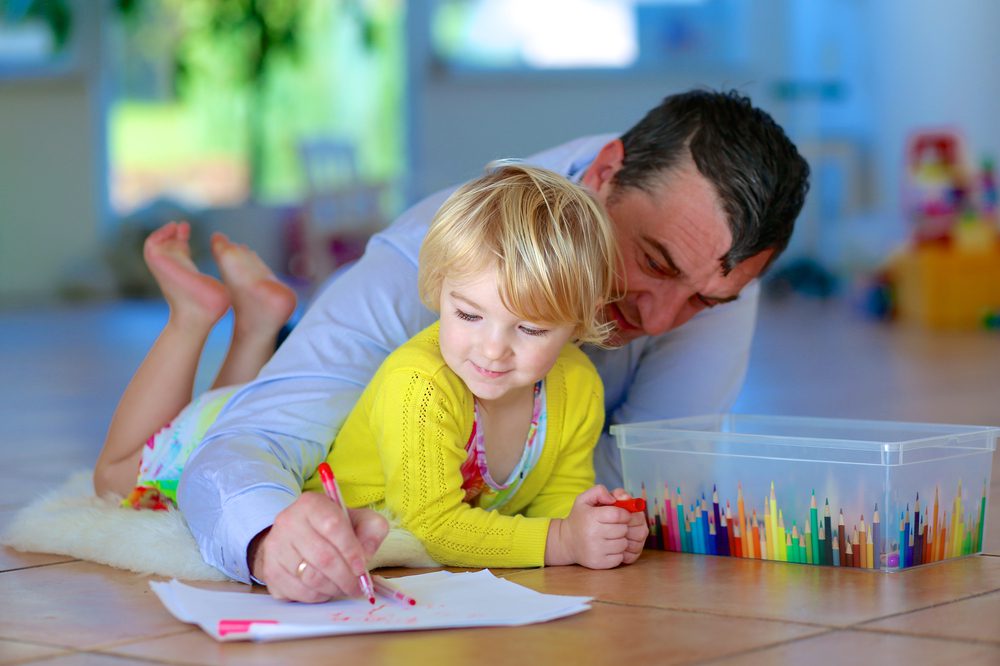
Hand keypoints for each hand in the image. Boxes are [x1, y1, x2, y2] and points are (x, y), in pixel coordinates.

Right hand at [248, 492, 388, 602]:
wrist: (296, 537)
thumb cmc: (333, 530)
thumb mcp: (358, 520)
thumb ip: (372, 530)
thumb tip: (366, 554)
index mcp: (311, 504)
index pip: (333, 526)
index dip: (351, 550)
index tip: (362, 567)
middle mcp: (288, 521)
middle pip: (323, 557)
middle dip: (346, 577)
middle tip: (358, 586)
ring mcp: (275, 547)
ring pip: (311, 578)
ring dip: (334, 588)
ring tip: (345, 587)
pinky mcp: (270, 571)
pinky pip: (299, 592)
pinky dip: (319, 596)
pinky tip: (327, 589)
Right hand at [545, 485, 645, 568]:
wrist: (566, 542)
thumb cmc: (579, 518)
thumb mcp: (584, 499)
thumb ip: (600, 491)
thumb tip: (614, 499)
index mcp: (590, 517)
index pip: (618, 514)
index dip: (625, 514)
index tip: (622, 515)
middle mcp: (592, 534)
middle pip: (623, 530)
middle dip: (623, 526)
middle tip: (616, 526)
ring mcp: (595, 550)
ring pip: (623, 544)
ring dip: (621, 539)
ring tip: (612, 536)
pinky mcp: (598, 563)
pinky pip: (620, 558)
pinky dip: (618, 552)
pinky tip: (610, 547)